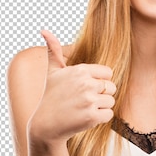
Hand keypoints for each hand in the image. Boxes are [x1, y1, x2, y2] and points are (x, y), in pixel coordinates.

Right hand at [28, 30, 115, 144]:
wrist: (45, 125)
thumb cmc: (50, 96)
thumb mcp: (51, 72)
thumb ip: (53, 50)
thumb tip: (44, 30)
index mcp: (80, 70)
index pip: (108, 73)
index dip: (99, 82)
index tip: (86, 88)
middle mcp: (85, 83)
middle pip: (111, 87)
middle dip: (101, 95)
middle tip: (84, 101)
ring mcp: (89, 100)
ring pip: (111, 101)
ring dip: (100, 107)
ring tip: (83, 109)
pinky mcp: (92, 116)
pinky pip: (109, 114)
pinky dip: (100, 118)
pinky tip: (85, 118)